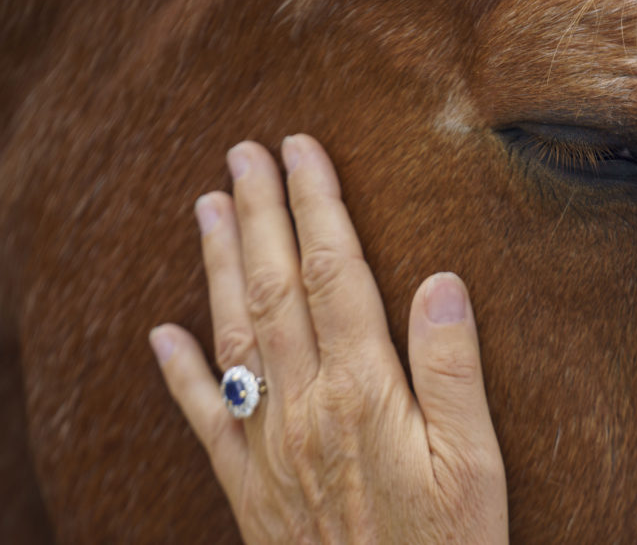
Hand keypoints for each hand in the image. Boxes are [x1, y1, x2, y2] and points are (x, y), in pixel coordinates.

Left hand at [149, 136, 507, 542]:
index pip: (336, 273)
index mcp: (364, 390)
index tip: (303, 151)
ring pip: (234, 333)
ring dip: (216, 265)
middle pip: (275, 287)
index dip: (316, 205)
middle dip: (259, 212)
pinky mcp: (248, 485)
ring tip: (205, 207)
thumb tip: (442, 281)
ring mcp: (267, 444)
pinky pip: (205, 417)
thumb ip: (453, 370)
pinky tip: (160, 335)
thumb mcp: (476, 463)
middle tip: (243, 153)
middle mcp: (305, 405)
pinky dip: (180, 373)